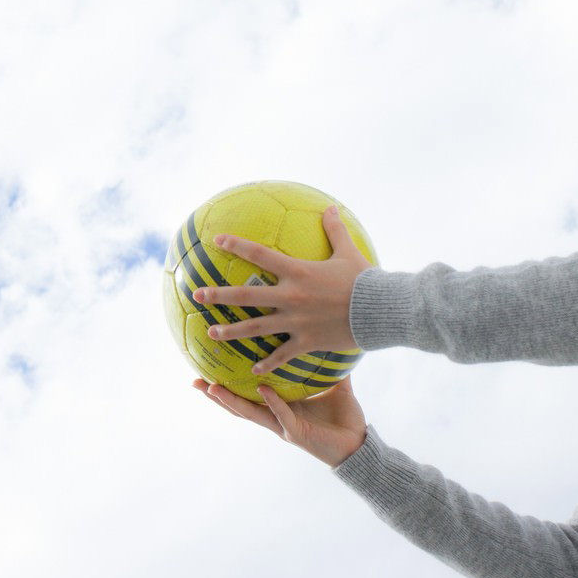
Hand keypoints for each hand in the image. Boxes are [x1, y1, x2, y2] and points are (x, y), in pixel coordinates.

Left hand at [191, 205, 371, 374]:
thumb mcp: (348, 251)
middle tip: (197, 294)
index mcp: (297, 271)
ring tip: (211, 333)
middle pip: (246, 296)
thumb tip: (330, 207)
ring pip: (256, 328)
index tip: (216, 241)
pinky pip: (282, 355)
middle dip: (219, 295)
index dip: (237, 245)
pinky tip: (253, 370)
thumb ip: (335, 229)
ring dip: (231, 331)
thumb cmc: (364, 279)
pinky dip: (267, 363)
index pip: (260, 254)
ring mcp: (296, 321)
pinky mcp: (306, 342)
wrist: (379, 311)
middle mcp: (290, 296)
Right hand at [193, 376, 367, 467]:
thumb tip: (329, 336)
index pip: (249, 395)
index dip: (229, 385)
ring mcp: (283, 426)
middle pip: (239, 406)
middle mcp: (276, 417)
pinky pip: (281, 415)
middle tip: (195, 380)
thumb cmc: (345, 418)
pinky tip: (261, 389)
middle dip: (216, 395)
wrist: (359, 444)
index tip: (210, 369)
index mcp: (281, 406)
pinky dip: (271, 402)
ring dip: (230, 401)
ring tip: (211, 387)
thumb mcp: (335, 386)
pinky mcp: (296, 433)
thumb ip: (327, 365)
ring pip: (251, 414)